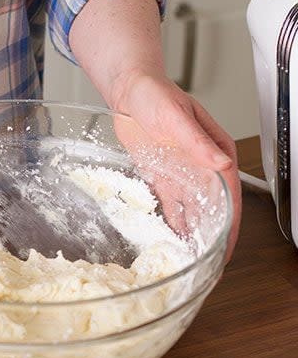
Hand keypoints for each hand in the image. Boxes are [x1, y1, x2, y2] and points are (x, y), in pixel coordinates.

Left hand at [110, 71, 241, 260]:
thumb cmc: (155, 95)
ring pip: (191, 211)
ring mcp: (181, 173)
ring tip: (189, 259)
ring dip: (192, 234)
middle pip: (212, 208)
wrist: (129, 92)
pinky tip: (170, 239)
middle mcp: (201, 166)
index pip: (228, 195)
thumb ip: (197, 141)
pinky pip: (170, 205)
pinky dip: (171, 223)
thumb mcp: (175, 116)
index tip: (224, 247)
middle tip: (208, 265)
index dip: (228, 224)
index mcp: (214, 152)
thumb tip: (220, 163)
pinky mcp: (161, 176)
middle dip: (212, 236)